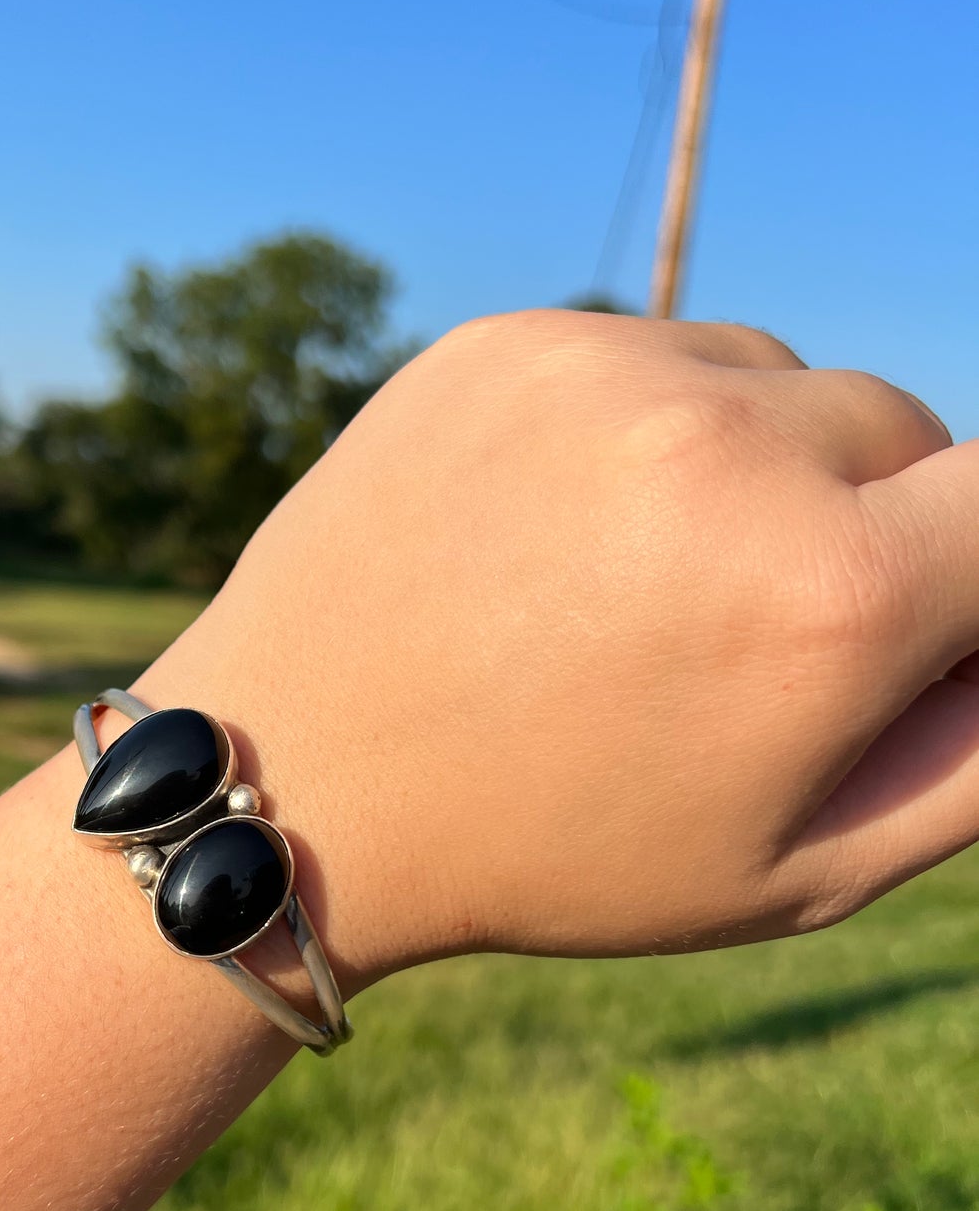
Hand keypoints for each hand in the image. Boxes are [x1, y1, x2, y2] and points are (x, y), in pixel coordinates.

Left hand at [141, 310, 974, 981]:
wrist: (300, 780)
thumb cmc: (554, 849)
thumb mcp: (797, 869)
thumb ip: (978, 756)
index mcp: (833, 597)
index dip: (972, 572)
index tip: (909, 620)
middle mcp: (732, 449)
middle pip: (905, 431)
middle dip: (870, 522)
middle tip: (744, 629)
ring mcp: (607, 373)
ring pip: (780, 380)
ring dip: (757, 463)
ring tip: (638, 583)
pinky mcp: (508, 340)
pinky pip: (654, 356)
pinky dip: (644, 429)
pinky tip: (560, 533)